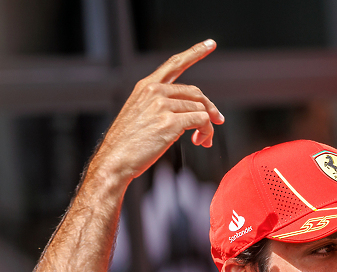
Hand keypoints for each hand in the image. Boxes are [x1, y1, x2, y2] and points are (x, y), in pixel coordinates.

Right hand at [89, 39, 224, 184]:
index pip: (174, 64)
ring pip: (201, 110)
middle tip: (218, 121)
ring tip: (203, 140)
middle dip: (210, 108)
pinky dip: (207, 132)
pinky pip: (202, 121)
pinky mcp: (170, 121)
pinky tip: (200, 141)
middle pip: (196, 93)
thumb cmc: (129, 143)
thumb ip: (162, 105)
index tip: (211, 44)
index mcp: (146, 86)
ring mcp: (162, 105)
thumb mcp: (140, 114)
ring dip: (208, 127)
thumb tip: (194, 111)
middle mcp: (154, 91)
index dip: (195, 52)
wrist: (115, 160)